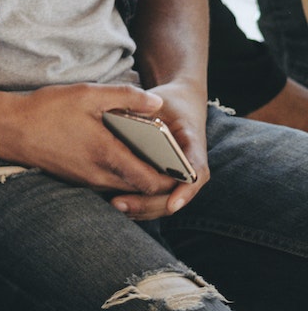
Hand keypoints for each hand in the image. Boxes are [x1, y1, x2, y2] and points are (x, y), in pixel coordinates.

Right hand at [0, 81, 184, 198]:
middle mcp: (99, 176)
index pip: (153, 181)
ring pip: (124, 186)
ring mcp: (86, 180)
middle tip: (167, 155)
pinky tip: (115, 152)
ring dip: (137, 175)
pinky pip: (107, 182)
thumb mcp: (87, 94)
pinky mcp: (75, 179)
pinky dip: (118, 173)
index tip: (180, 162)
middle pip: (142, 188)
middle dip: (158, 176)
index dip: (171, 177)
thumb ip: (126, 97)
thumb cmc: (46, 110)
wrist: (7, 129)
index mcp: (107, 156)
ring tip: (145, 152)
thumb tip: (158, 104)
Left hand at [110, 78, 210, 219]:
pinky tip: (115, 203)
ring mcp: (178, 176)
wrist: (180, 103)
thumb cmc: (168, 102)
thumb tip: (123, 125)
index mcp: (193, 146)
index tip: (172, 204)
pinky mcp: (165, 179)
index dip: (185, 191)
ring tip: (115, 206)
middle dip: (150, 204)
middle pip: (175, 195)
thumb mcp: (159, 101)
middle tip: (120, 204)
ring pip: (164, 202)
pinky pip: (155, 197)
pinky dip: (139, 204)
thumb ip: (144, 112)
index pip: (195, 173)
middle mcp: (189, 166)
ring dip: (142, 208)